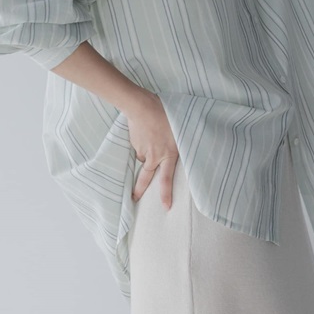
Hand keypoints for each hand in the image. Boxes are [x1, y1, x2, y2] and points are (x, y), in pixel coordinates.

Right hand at [127, 94, 178, 209]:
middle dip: (139, 189)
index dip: (165, 194)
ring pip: (144, 158)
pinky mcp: (134, 144)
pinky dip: (141, 143)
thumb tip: (179, 147)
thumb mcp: (179, 128)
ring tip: (151, 136)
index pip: (166, 180)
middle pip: (146, 177)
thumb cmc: (165, 114)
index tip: (165, 207)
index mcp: (168, 154)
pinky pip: (138, 147)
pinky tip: (144, 131)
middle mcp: (154, 156)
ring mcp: (142, 151)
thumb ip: (179, 141)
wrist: (142, 106)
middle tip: (134, 199)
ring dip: (147, 153)